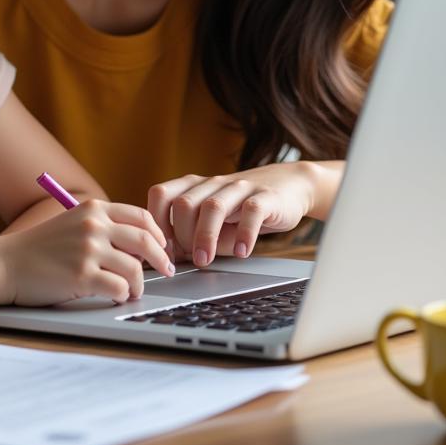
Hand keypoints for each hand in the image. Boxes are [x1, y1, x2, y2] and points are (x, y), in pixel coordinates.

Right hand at [0, 200, 172, 305]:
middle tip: (167, 271)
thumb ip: (102, 227)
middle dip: (162, 259)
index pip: (141, 216)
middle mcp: (93, 225)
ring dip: (138, 284)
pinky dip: (122, 295)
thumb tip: (140, 245)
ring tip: (132, 291)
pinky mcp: (82, 275)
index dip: (158, 234)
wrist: (6, 264)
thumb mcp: (72, 224)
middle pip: (145, 241)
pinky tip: (115, 296)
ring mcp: (88, 250)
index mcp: (93, 209)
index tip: (164, 248)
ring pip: (135, 269)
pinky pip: (119, 288)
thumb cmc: (38, 249)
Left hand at [147, 162, 318, 266]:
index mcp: (194, 186)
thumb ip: (192, 234)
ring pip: (213, 206)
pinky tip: (242, 252)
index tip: (163, 251)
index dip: (157, 223)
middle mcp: (213, 184)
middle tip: (189, 259)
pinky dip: (244, 233)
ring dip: (205, 236)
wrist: (289, 186)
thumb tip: (169, 258)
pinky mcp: (265, 196)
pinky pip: (252, 211)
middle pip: (184, 204)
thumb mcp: (213, 220)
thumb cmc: (244, 210)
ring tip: (205, 260)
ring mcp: (239, 188)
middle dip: (181, 235)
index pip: (161, 195)